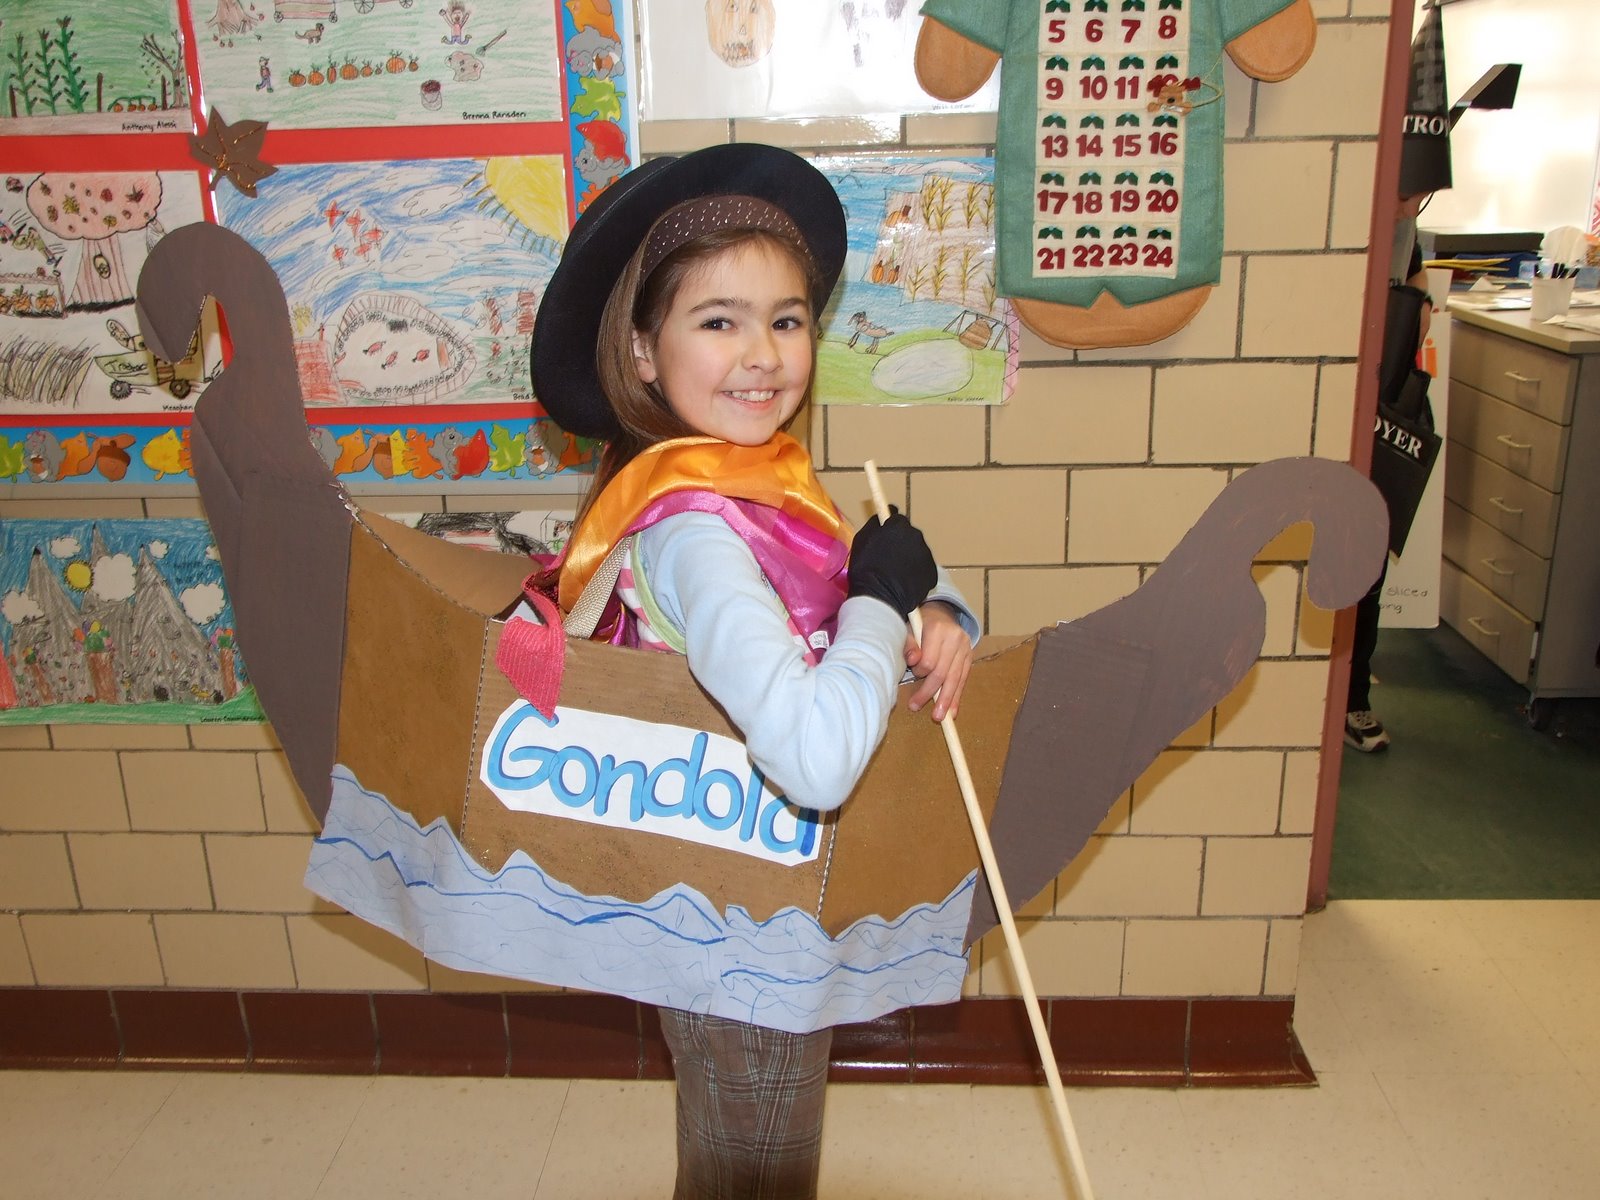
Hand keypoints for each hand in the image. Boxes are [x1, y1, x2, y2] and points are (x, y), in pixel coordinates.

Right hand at [847, 511, 936, 617]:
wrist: (880, 597)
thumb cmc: (866, 568)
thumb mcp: (862, 539)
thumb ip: (874, 524)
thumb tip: (882, 517)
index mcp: (899, 526)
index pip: (897, 520)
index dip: (889, 530)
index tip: (884, 540)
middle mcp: (917, 536)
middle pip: (909, 536)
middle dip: (901, 544)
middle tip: (888, 560)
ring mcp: (927, 555)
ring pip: (917, 553)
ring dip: (909, 559)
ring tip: (896, 574)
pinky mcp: (932, 573)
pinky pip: (923, 569)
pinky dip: (916, 574)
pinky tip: (904, 583)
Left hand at [904, 601, 972, 721]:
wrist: (941, 614)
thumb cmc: (919, 626)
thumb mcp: (909, 630)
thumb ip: (909, 645)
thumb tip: (913, 659)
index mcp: (938, 629)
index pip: (930, 661)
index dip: (920, 672)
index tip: (913, 673)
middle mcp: (955, 638)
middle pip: (943, 672)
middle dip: (930, 693)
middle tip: (916, 707)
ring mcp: (965, 648)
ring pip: (955, 678)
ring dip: (946, 700)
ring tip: (940, 717)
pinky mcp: (970, 656)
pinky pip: (963, 679)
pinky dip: (957, 696)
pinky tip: (952, 711)